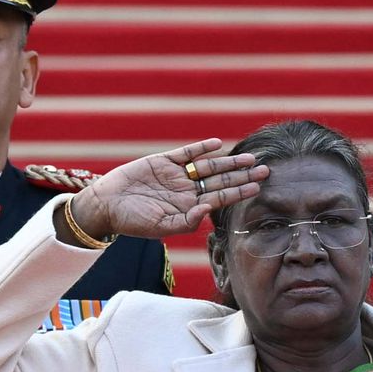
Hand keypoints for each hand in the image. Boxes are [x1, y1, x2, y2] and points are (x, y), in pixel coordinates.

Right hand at [74, 139, 270, 242]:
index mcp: (190, 207)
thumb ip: (187, 221)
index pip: (221, 198)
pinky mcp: (164, 161)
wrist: (106, 205)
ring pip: (209, 165)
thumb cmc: (132, 221)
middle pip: (221, 180)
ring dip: (228, 161)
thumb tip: (209, 209)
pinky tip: (217, 144)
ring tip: (248, 158)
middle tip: (266, 169)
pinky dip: (201, 148)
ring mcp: (177, 175)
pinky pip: (187, 153)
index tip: (259, 187)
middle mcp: (187, 190)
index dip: (240, 192)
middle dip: (243, 175)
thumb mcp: (161, 227)